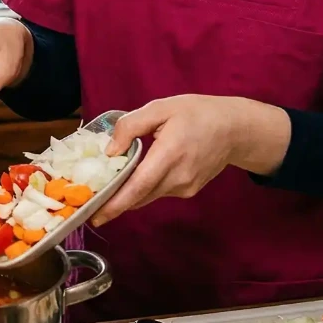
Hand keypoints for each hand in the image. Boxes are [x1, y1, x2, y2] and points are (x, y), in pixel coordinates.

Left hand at [95, 95, 290, 224]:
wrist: (235, 129)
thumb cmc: (197, 113)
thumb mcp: (161, 108)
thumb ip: (131, 126)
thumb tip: (110, 151)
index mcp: (170, 153)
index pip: (139, 186)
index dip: (116, 203)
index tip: (95, 215)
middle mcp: (179, 177)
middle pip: (139, 196)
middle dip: (113, 201)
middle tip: (88, 202)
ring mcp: (185, 187)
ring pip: (147, 196)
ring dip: (128, 194)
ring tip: (106, 187)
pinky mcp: (189, 191)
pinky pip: (158, 193)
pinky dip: (144, 188)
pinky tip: (136, 176)